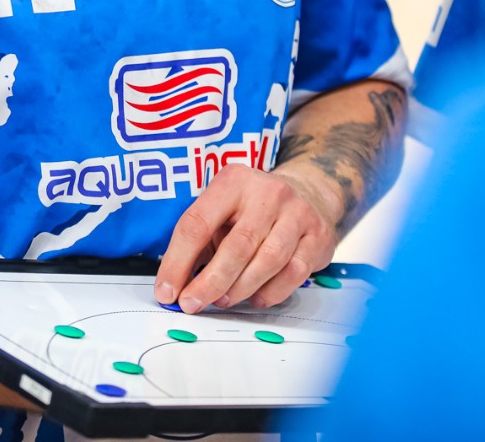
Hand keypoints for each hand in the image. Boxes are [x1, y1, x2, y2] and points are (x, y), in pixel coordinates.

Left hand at [153, 164, 339, 313]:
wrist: (308, 193)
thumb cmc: (253, 209)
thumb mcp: (222, 211)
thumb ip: (199, 244)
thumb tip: (173, 287)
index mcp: (233, 181)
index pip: (197, 223)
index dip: (177, 262)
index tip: (166, 291)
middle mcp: (267, 193)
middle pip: (236, 245)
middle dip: (210, 282)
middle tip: (192, 303)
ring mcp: (297, 213)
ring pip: (267, 261)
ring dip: (240, 289)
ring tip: (223, 300)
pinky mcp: (318, 236)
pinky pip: (293, 273)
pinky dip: (271, 292)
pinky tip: (255, 298)